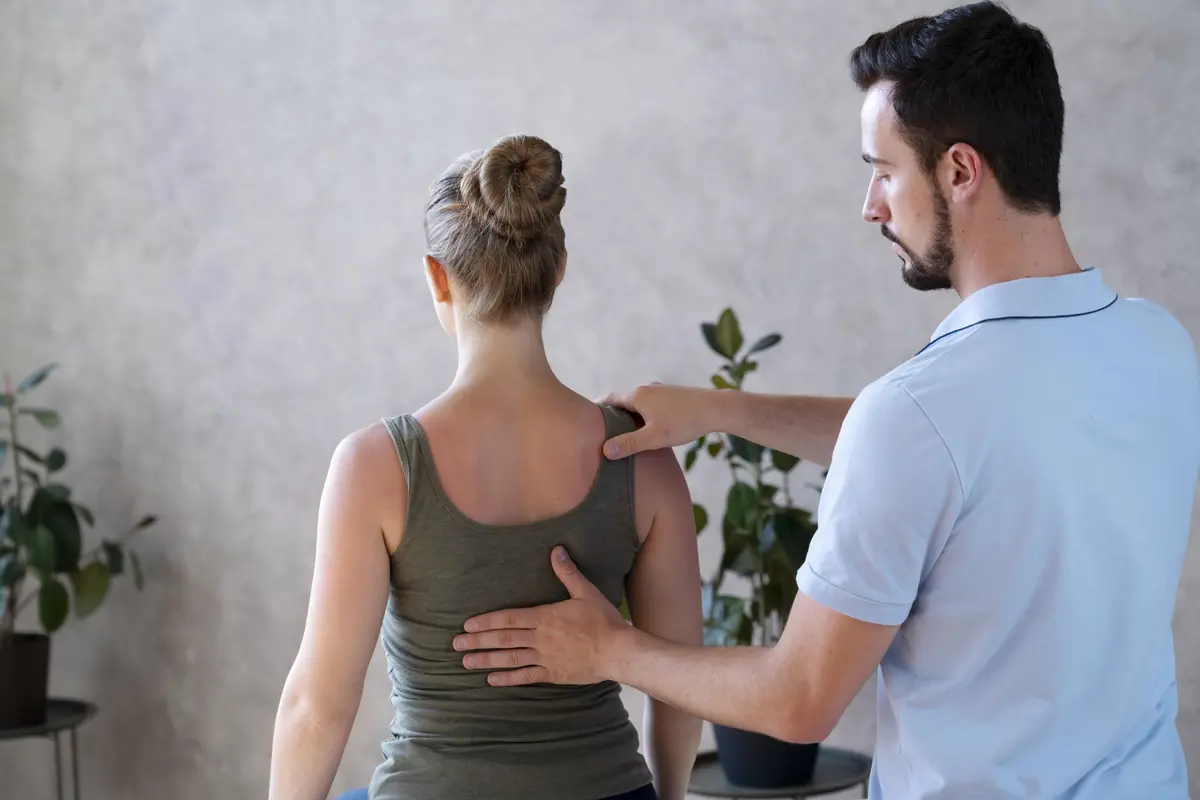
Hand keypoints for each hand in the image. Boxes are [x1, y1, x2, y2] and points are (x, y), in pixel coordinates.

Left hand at [454, 546, 627, 685]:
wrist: (618, 651)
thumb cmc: (603, 620)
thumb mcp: (585, 592)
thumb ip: (567, 572)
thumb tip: (556, 550)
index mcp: (545, 617)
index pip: (509, 619)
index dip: (487, 622)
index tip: (468, 625)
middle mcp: (540, 638)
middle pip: (503, 639)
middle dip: (478, 641)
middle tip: (456, 644)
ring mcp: (545, 658)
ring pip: (510, 659)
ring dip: (486, 660)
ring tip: (466, 662)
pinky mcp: (553, 674)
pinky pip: (526, 677)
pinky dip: (508, 679)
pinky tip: (491, 680)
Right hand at [597, 383, 720, 458]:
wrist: (717, 408)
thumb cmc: (686, 422)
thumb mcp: (655, 437)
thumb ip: (629, 444)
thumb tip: (605, 451)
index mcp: (637, 395)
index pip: (608, 400)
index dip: (596, 409)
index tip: (584, 419)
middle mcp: (646, 388)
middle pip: (621, 400)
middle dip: (610, 413)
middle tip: (597, 428)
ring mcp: (660, 390)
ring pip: (636, 402)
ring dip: (626, 413)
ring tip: (619, 430)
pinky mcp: (672, 395)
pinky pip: (648, 403)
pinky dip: (640, 413)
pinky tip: (645, 426)